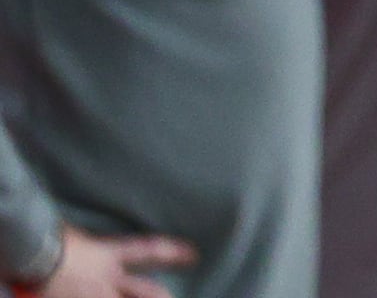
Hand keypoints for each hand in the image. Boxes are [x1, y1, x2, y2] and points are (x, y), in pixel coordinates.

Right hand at [28, 227, 193, 297]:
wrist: (35, 256)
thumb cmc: (50, 240)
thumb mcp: (74, 234)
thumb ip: (85, 240)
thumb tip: (78, 235)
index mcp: (109, 255)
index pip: (150, 251)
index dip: (173, 253)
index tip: (192, 254)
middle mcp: (108, 279)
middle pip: (147, 291)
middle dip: (163, 297)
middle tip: (173, 297)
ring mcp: (96, 296)